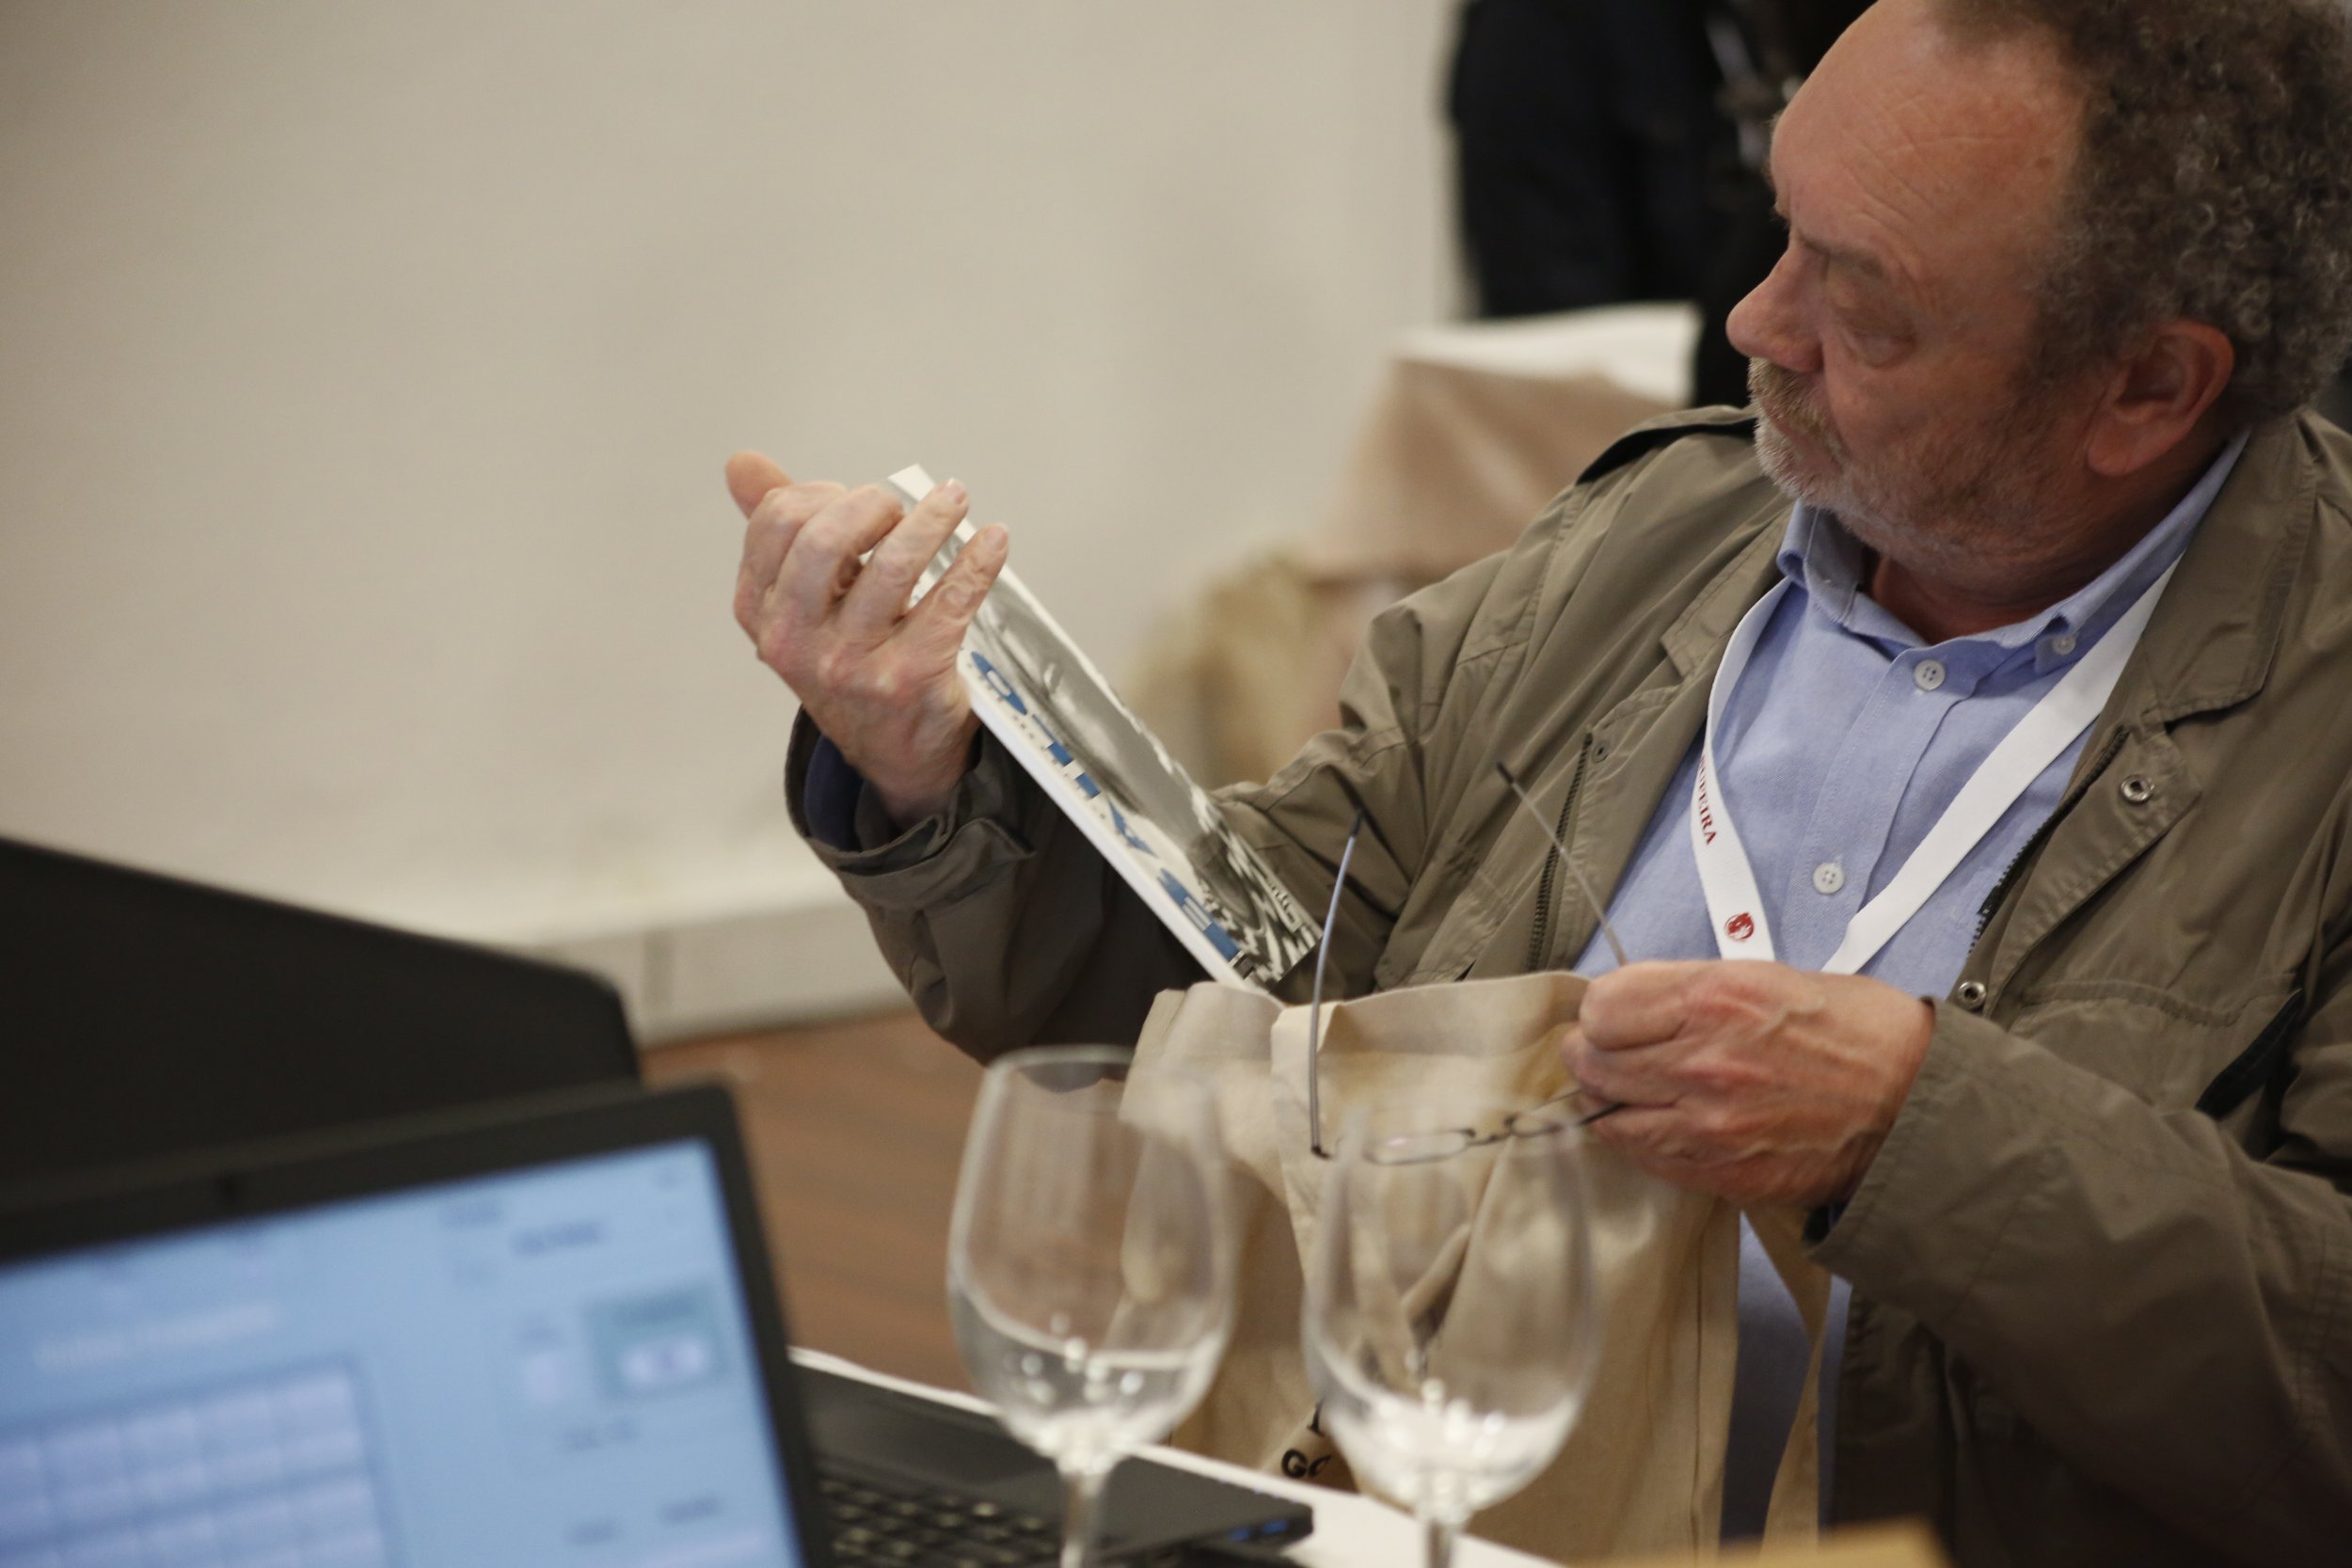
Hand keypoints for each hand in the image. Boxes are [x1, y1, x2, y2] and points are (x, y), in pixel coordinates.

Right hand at [727, 452, 1009, 826]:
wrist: (892, 750)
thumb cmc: (846, 659)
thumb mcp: (801, 604)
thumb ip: (775, 531)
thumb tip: (741, 463)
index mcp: (761, 612)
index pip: (778, 522)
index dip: (821, 494)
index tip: (855, 500)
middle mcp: (796, 641)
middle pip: (824, 540)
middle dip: (870, 505)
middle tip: (899, 505)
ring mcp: (852, 663)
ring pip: (893, 566)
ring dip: (932, 519)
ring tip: (955, 500)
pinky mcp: (910, 677)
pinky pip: (951, 601)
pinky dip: (978, 562)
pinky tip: (994, 541)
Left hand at [1563, 960, 1933, 1207]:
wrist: (1917, 1103)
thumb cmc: (1859, 1033)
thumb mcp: (1771, 977)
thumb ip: (1695, 989)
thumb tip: (1638, 1002)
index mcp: (1714, 999)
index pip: (1602, 1007)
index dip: (1602, 1011)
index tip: (1613, 1014)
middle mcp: (1702, 1061)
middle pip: (1594, 1062)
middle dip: (1595, 1054)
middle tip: (1609, 1053)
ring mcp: (1709, 1123)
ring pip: (1608, 1116)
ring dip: (1610, 1101)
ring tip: (1631, 1090)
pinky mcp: (1722, 1171)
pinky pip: (1646, 1157)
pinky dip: (1640, 1140)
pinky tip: (1660, 1123)